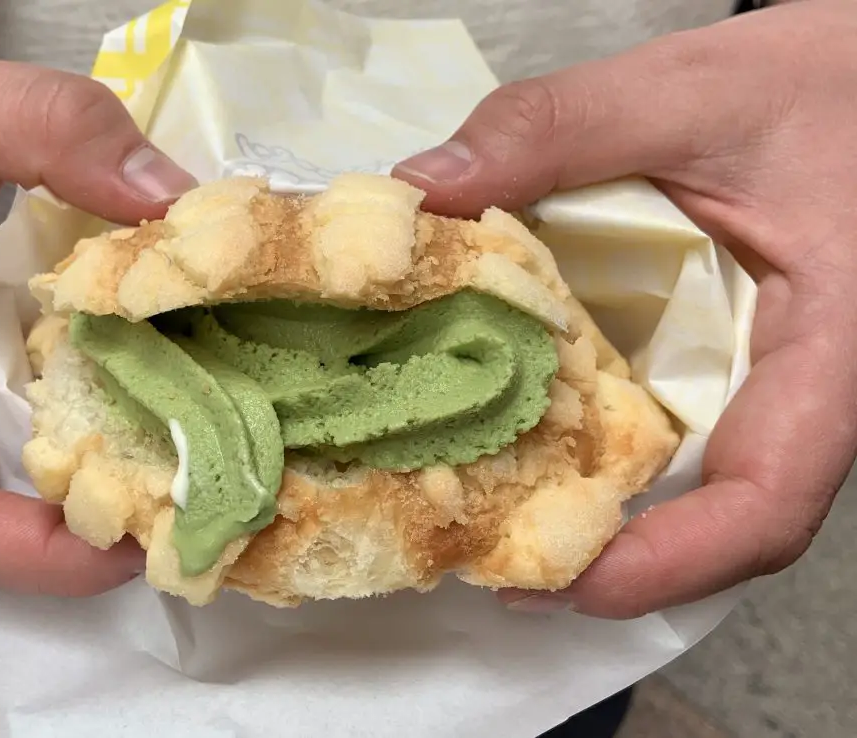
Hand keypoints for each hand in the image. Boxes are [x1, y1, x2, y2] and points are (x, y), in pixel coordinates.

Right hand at [0, 46, 196, 595]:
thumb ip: (50, 132)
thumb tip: (172, 202)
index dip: (29, 554)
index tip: (129, 548)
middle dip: (77, 538)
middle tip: (185, 513)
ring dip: (84, 494)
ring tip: (182, 472)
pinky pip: (3, 434)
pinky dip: (73, 436)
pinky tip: (143, 406)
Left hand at [394, 0, 856, 617]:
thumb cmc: (816, 84)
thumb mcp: (688, 93)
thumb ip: (559, 129)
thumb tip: (425, 188)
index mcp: (832, 349)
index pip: (771, 498)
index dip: (677, 562)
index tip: (573, 584)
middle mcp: (800, 392)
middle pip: (718, 521)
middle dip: (614, 560)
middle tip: (496, 565)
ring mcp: (760, 383)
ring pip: (690, 485)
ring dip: (599, 516)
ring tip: (492, 522)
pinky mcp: (723, 361)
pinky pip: (669, 429)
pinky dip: (597, 449)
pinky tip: (523, 436)